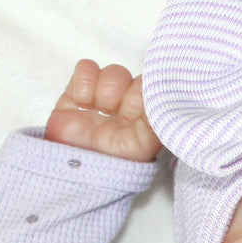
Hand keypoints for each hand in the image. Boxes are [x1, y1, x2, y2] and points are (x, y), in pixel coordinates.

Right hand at [45, 59, 161, 162]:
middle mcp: (127, 107)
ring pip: (113, 72)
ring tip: (96, 108)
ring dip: (105, 87)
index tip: (140, 102)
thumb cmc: (112, 163)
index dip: (148, 89)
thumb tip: (165, 100)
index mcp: (146, 117)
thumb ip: (155, 121)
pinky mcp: (78, 94)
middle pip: (135, 78)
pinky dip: (84, 81)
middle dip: (124, 91)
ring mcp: (103, 99)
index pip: (155, 88)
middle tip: (114, 109)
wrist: (76, 173)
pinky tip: (82, 102)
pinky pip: (86, 68)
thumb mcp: (142, 146)